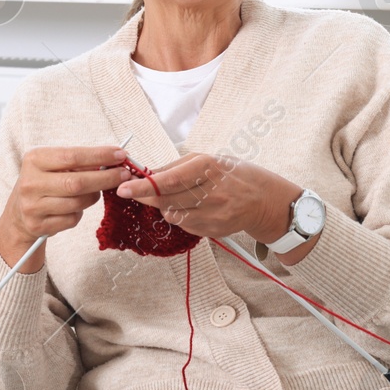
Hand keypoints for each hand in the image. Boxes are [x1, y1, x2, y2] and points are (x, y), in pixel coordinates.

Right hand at [0, 145, 131, 271]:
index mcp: (34, 160)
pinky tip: (74, 208)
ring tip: (93, 192)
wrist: (18, 214)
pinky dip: (80, 213)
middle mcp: (30, 182)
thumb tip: (114, 159)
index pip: (72, 156)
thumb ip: (79, 162)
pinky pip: (72, 219)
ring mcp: (32, 206)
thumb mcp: (53, 166)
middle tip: (124, 175)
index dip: (99, 156)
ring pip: (78, 203)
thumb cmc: (44, 183)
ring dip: (93, 197)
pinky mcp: (38, 225)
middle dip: (105, 178)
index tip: (120, 155)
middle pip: (77, 182)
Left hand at [117, 153, 299, 244]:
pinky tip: (188, 207)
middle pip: (165, 200)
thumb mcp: (210, 159)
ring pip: (171, 214)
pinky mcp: (213, 230)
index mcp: (208, 168)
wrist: (265, 201)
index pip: (168, 180)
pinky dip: (179, 216)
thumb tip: (148, 173)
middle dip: (143, 196)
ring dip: (162, 206)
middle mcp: (211, 192)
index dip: (143, 185)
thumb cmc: (235, 175)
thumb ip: (177, 166)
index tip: (124, 186)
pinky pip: (184, 224)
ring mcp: (212, 214)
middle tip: (129, 192)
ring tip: (169, 197)